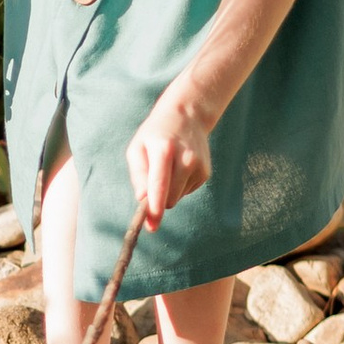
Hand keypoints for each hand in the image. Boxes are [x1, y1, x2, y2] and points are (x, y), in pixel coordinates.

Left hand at [128, 93, 211, 223]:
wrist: (187, 116)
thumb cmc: (155, 135)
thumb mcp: (137, 147)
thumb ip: (138, 174)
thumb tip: (142, 198)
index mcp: (165, 150)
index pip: (160, 185)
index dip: (154, 208)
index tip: (152, 226)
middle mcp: (186, 159)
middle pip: (168, 198)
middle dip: (157, 200)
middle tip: (151, 183)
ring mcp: (198, 166)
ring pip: (176, 198)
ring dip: (168, 191)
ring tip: (168, 167)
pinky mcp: (205, 173)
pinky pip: (185, 192)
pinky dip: (179, 186)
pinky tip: (179, 168)